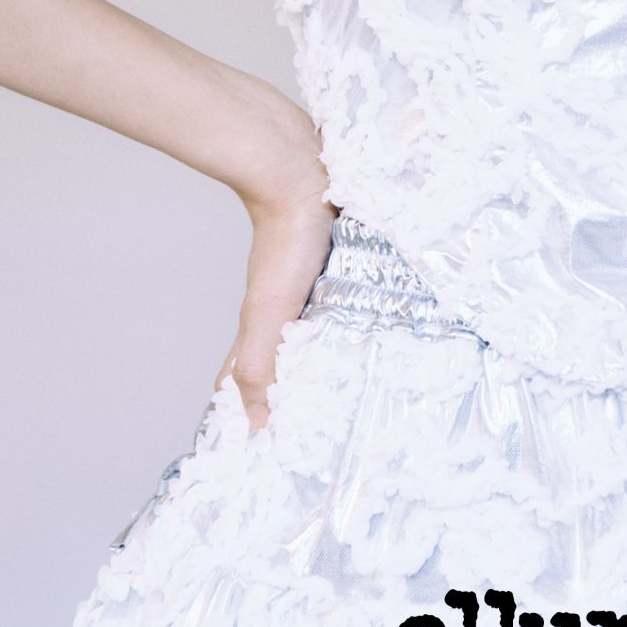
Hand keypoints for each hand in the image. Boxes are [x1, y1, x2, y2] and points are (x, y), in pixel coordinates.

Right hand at [214, 120, 340, 430]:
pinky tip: (382, 331)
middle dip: (299, 392)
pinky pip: (347, 302)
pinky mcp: (339, 263)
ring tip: (364, 391)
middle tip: (330, 431)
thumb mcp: (268, 310)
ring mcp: (310, 286)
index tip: (269, 452)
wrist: (303, 174)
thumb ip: (258, 364)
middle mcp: (282, 309)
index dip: (251, 412)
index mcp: (260, 327)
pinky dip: (359, 322)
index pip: (244, 380)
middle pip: (284, 359)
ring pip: (317, 332)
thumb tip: (257, 423)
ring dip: (334, 358)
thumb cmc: (285, 242)